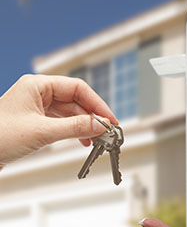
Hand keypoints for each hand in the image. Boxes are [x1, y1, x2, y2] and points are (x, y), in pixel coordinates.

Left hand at [0, 74, 117, 165]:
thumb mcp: (42, 131)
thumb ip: (75, 127)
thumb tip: (101, 125)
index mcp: (37, 85)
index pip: (77, 88)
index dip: (97, 104)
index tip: (110, 119)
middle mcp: (39, 94)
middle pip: (76, 101)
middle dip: (93, 117)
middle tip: (107, 132)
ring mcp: (38, 108)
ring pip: (71, 113)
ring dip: (85, 126)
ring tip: (97, 139)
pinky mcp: (37, 122)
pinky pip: (63, 123)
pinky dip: (75, 132)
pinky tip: (83, 140)